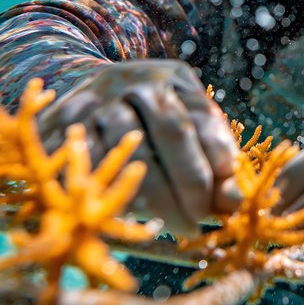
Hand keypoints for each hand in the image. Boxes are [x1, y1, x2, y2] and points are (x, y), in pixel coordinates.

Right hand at [36, 60, 239, 233]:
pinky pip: (94, 163)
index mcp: (173, 77)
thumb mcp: (184, 122)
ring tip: (178, 227)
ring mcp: (101, 100)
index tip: (231, 197)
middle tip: (201, 220)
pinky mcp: (67, 123)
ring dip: (158, 197)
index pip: (202, 118)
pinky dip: (116, 193)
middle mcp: (138, 82)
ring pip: (133, 153)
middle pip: (173, 132)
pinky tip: (137, 217)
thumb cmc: (149, 117)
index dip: (219, 157)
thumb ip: (212, 157)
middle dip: (192, 181)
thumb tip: (236, 203)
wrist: (82, 89)